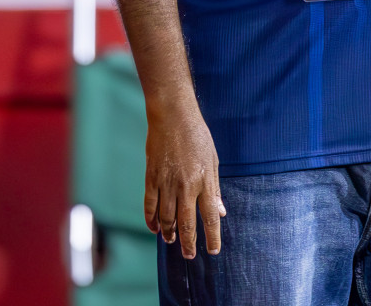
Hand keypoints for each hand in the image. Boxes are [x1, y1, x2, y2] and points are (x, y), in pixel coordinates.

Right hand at [144, 105, 224, 259]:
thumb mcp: (214, 161)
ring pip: (166, 218)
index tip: (213, 250)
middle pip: (187, 223)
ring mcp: (166, 183)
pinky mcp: (151, 177)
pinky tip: (155, 228)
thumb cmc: (197, 136)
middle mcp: (186, 186)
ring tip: (172, 241)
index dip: (212, 237)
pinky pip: (150, 205)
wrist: (173, 115)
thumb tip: (221, 212)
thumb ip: (215, 189)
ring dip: (169, 233)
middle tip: (190, 255)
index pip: (210, 217)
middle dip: (189, 243)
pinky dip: (151, 220)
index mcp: (204, 181)